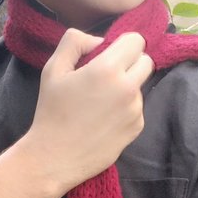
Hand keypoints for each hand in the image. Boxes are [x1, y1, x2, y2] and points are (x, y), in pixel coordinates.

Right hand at [22, 29, 153, 192]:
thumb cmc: (52, 111)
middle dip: (130, 62)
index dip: (123, 43)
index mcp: (107, 69)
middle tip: (107, 74)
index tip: (110, 53)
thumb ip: (74, 42)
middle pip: (146, 61)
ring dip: (127, 86)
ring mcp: (135, 109)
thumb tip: (99, 41)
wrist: (55, 156)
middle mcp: (127, 88)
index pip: (136, 41)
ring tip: (100, 101)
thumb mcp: (53, 69)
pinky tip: (104, 117)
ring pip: (140, 85)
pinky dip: (126, 107)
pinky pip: (137, 107)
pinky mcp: (137, 127)